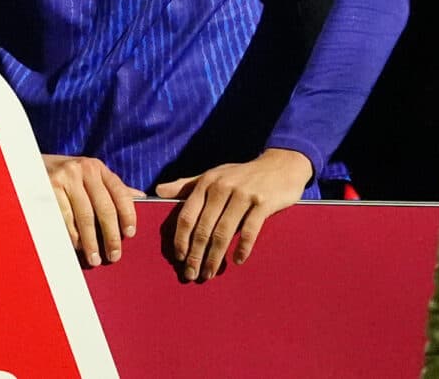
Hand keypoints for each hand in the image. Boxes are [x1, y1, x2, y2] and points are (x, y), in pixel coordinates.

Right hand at [45, 153, 135, 268]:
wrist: (26, 164)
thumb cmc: (62, 175)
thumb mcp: (87, 175)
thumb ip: (110, 187)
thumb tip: (140, 197)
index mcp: (97, 167)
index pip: (121, 192)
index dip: (128, 215)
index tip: (129, 235)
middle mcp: (83, 169)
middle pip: (105, 208)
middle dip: (111, 236)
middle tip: (114, 256)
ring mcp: (65, 178)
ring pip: (85, 217)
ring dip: (91, 242)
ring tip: (94, 258)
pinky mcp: (49, 188)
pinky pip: (65, 219)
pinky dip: (72, 236)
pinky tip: (76, 246)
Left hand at [155, 148, 312, 281]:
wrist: (280, 165)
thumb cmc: (241, 174)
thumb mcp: (212, 175)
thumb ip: (186, 185)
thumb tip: (158, 191)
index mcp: (206, 183)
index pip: (187, 215)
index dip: (181, 239)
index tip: (179, 258)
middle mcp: (221, 188)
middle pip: (203, 228)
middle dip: (196, 255)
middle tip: (192, 275)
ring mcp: (242, 195)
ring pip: (223, 232)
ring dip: (215, 257)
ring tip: (210, 273)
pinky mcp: (262, 203)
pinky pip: (249, 231)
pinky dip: (242, 248)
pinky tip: (237, 261)